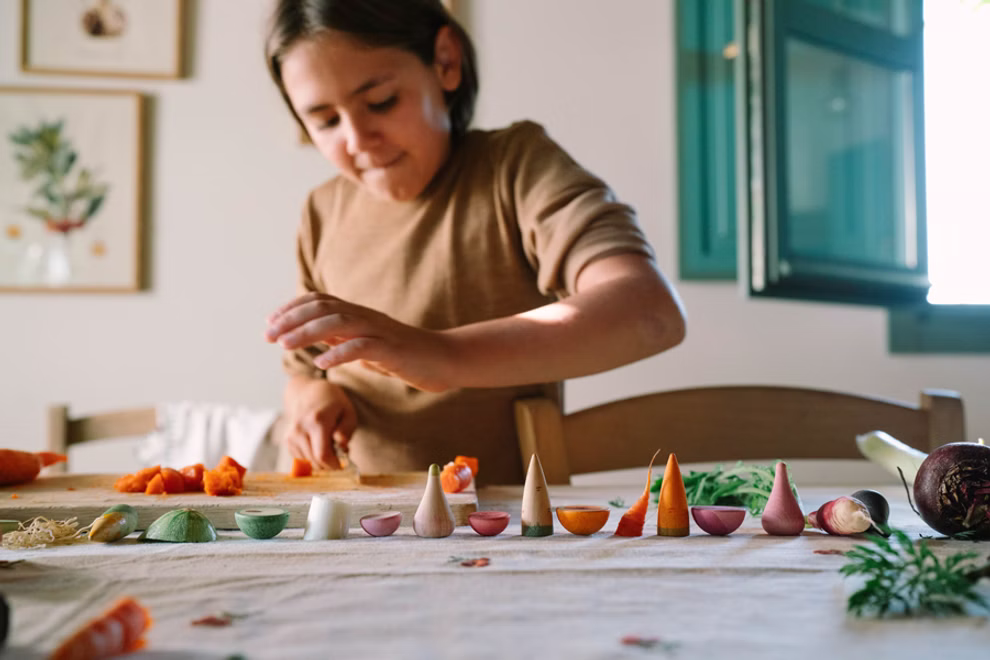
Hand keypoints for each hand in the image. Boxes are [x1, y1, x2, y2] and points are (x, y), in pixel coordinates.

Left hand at [266, 293, 454, 391]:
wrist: (445, 360)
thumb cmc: (405, 356)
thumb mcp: (367, 346)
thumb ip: (343, 339)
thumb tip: (315, 336)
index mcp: (359, 315)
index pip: (320, 301)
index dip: (292, 308)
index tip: (270, 323)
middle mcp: (367, 317)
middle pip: (324, 308)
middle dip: (292, 319)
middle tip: (268, 335)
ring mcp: (380, 332)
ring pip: (339, 323)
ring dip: (308, 332)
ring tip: (285, 345)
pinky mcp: (393, 350)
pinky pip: (362, 347)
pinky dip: (339, 353)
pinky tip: (321, 362)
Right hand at [281, 375, 356, 469]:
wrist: (308, 392)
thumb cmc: (333, 403)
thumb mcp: (348, 412)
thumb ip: (346, 430)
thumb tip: (342, 446)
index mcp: (318, 421)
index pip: (322, 454)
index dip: (333, 465)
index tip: (343, 465)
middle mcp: (301, 429)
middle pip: (314, 461)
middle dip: (329, 465)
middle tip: (339, 455)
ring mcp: (291, 435)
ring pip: (308, 462)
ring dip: (321, 461)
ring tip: (330, 447)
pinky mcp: (288, 440)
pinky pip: (301, 458)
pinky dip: (312, 457)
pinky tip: (318, 445)